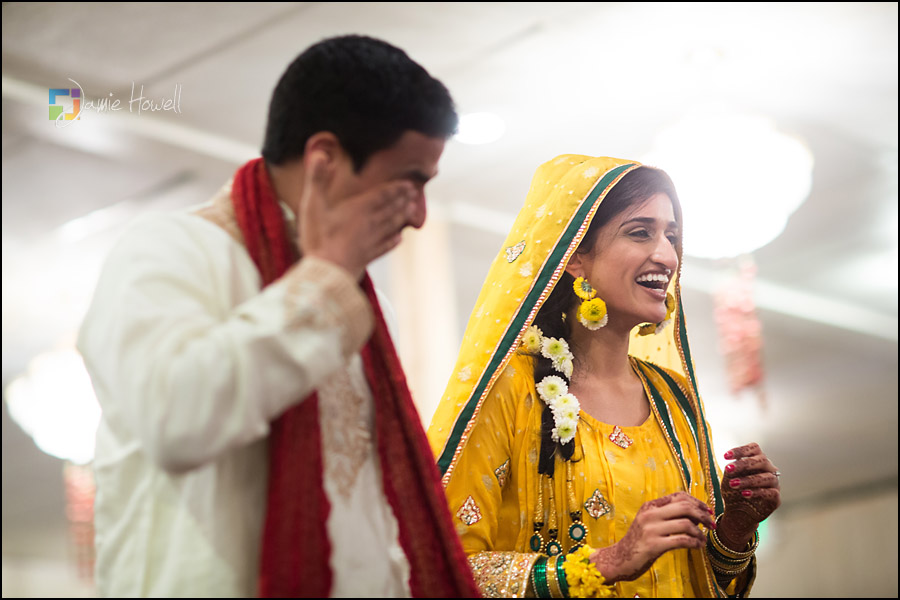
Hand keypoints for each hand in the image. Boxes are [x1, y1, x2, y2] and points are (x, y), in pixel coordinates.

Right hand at [297, 151, 416, 278]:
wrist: (326, 271)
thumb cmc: (318, 237)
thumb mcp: (313, 204)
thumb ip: (317, 178)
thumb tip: (319, 154)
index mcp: (359, 209)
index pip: (382, 195)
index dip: (396, 188)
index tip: (409, 184)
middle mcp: (369, 223)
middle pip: (390, 209)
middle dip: (403, 200)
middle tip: (414, 193)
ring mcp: (370, 242)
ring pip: (391, 226)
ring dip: (401, 216)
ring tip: (411, 210)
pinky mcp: (367, 258)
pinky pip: (385, 246)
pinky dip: (393, 241)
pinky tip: (399, 239)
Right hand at [591, 491, 715, 582]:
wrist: (619, 559)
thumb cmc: (638, 542)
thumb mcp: (648, 523)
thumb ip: (665, 515)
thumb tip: (694, 515)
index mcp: (649, 506)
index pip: (678, 496)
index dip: (696, 502)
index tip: (708, 511)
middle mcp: (650, 514)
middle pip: (684, 507)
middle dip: (702, 515)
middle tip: (712, 524)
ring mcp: (651, 529)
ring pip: (686, 524)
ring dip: (700, 532)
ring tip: (704, 539)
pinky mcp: (654, 545)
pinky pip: (682, 540)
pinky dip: (695, 543)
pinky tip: (698, 547)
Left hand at [718, 442, 780, 549]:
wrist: (738, 512)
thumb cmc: (734, 490)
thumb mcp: (729, 478)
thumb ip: (731, 470)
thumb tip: (731, 466)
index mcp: (757, 460)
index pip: (754, 448)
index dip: (741, 450)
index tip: (725, 456)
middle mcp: (768, 469)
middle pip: (762, 460)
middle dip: (744, 464)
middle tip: (728, 469)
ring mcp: (774, 483)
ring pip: (766, 477)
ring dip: (748, 480)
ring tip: (733, 484)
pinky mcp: (776, 498)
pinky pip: (770, 492)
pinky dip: (757, 492)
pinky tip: (745, 494)